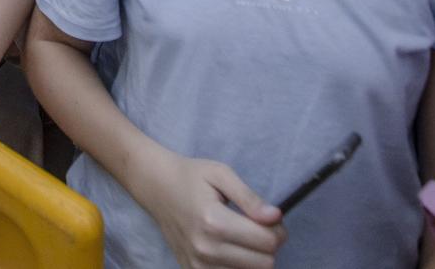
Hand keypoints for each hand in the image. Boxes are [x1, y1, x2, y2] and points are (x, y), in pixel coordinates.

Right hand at [128, 148, 284, 268]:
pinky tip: (231, 248)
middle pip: (264, 264)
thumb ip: (249, 198)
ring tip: (243, 237)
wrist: (156, 188)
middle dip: (268, 246)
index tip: (270, 219)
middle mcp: (206, 249)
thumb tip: (275, 217)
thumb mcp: (221, 174)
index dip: (278, 230)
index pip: (267, 243)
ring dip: (254, 258)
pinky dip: (238, 266)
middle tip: (258, 228)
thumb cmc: (190, 177)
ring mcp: (198, 265)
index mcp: (214, 221)